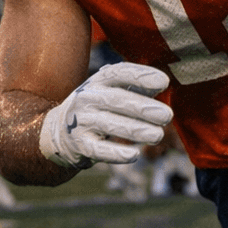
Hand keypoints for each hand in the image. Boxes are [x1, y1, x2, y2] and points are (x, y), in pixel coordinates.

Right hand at [38, 62, 173, 168]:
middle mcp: (87, 98)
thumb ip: (136, 86)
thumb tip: (163, 84)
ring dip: (136, 130)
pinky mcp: (80, 145)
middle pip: (117, 100)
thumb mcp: (110, 90)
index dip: (141, 76)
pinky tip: (134, 154)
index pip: (119, 73)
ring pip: (111, 125)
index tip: (164, 82)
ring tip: (158, 135)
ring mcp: (81, 121)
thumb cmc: (98, 107)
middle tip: (167, 115)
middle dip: (144, 108)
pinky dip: (117, 153)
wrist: (60, 131)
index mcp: (98, 80)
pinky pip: (99, 150)